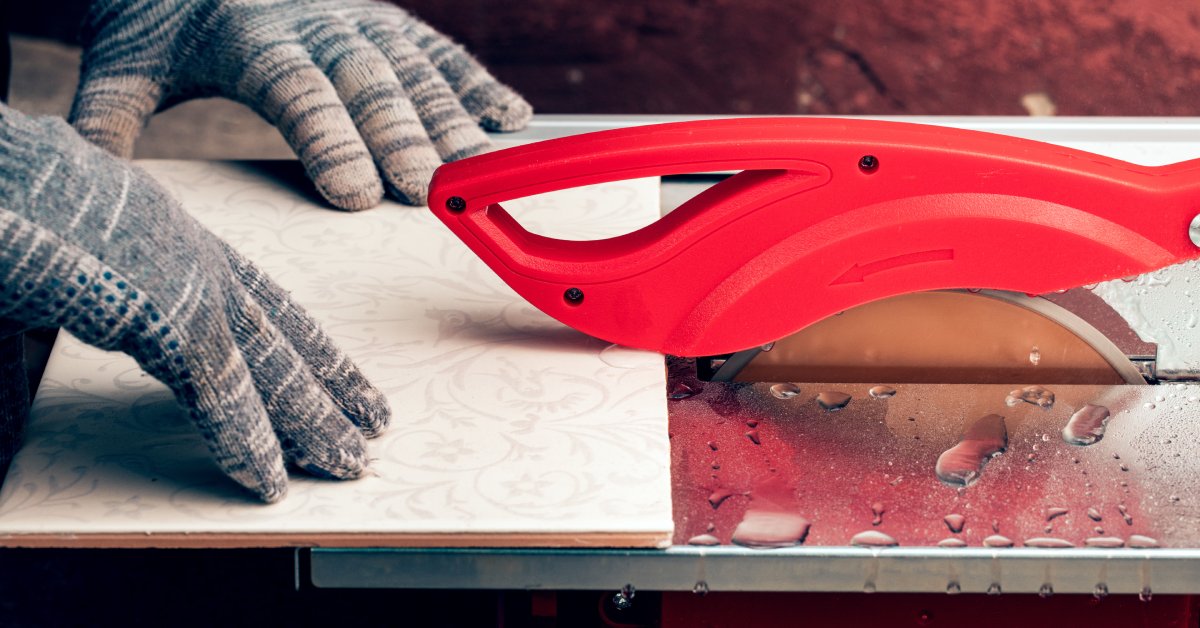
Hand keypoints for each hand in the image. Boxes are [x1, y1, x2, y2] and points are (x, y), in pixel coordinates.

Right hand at [0, 104, 390, 501]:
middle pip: (279, 331)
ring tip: (349, 464)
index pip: (258, 297)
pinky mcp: (160, 305)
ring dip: (309, 421)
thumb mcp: (63, 263)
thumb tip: (95, 339)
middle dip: (327, 383)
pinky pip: (217, 386)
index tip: (336, 377)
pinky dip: (244, 438)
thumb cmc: (4, 207)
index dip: (303, 342)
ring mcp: (181, 274)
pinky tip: (269, 478)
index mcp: (169, 231)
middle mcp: (190, 249)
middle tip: (371, 426)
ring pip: (267, 363)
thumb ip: (99, 304)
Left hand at [70, 0, 532, 208]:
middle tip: (427, 191)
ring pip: (413, 69)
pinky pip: (441, 52)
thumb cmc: (164, 24)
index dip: (330, 141)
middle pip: (367, 83)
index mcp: (249, 37)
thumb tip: (83, 176)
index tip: (356, 194)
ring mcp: (360, 20)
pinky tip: (510, 117)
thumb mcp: (123, 64)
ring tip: (477, 169)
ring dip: (450, 120)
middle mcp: (316, 24)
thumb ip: (106, 118)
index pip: (297, 92)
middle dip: (401, 138)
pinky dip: (477, 84)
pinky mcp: (389, 22)